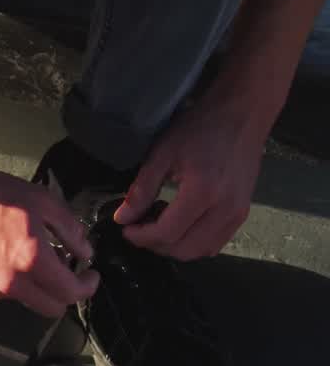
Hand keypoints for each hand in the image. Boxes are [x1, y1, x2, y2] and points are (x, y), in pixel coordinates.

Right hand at [0, 167, 98, 316]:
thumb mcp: (44, 202)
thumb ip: (71, 231)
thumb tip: (85, 252)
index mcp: (33, 260)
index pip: (71, 292)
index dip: (87, 286)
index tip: (90, 275)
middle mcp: (13, 282)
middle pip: (53, 309)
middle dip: (67, 294)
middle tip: (69, 273)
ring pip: (30, 302)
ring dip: (41, 288)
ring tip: (37, 261)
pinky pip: (8, 294)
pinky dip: (19, 283)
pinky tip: (12, 259)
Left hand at [113, 95, 265, 259]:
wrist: (243, 114)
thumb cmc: (201, 127)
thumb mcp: (162, 154)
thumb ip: (141, 190)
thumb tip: (122, 218)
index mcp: (202, 192)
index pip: (167, 233)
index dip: (141, 237)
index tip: (125, 228)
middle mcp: (225, 209)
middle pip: (184, 249)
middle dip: (155, 245)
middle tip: (139, 229)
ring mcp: (239, 213)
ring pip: (202, 251)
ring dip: (175, 247)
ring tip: (158, 225)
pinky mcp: (244, 213)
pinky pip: (216, 242)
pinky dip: (194, 242)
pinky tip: (180, 224)